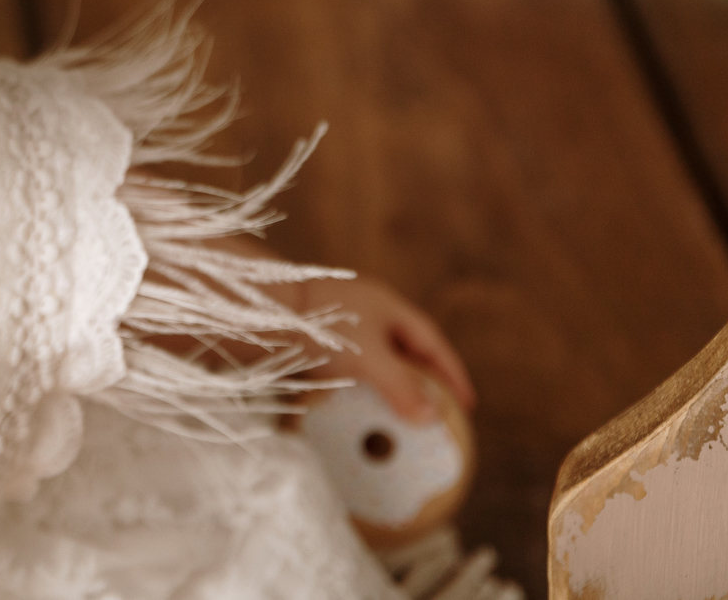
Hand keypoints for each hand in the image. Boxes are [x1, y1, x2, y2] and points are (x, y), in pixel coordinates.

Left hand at [295, 275, 475, 423]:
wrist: (261, 307)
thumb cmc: (321, 325)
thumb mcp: (369, 357)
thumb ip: (402, 386)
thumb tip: (432, 416)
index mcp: (388, 307)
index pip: (431, 342)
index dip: (451, 373)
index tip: (466, 405)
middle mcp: (366, 311)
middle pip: (405, 351)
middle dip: (422, 382)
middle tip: (436, 414)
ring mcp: (339, 323)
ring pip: (374, 361)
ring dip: (388, 388)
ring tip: (399, 420)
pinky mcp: (314, 338)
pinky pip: (346, 367)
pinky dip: (357, 388)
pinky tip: (356, 409)